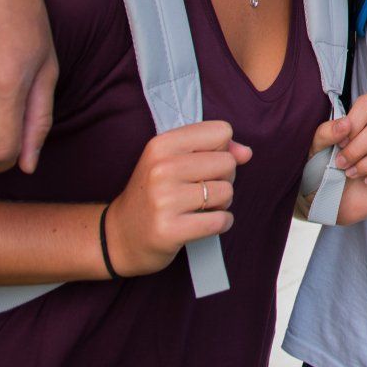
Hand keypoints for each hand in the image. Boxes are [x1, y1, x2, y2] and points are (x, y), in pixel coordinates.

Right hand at [105, 120, 251, 276]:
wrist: (119, 236)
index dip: (222, 149)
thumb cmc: (155, 194)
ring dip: (222, 203)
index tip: (204, 164)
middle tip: (201, 190)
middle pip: (228, 163)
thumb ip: (215, 149)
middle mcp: (161, 169)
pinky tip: (202, 223)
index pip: (221, 131)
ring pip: (226, 192)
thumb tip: (246, 152)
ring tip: (199, 207)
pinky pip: (221, 220)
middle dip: (224, 178)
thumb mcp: (174, 161)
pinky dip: (221, 223)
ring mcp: (164, 200)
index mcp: (161, 144)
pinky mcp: (170, 230)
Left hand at [311, 94, 366, 224]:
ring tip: (351, 174)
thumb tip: (345, 125)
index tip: (340, 142)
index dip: (355, 121)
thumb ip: (326, 133)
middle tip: (341, 163)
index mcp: (366, 119)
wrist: (329, 201)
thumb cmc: (325, 169)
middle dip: (358, 148)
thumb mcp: (316, 150)